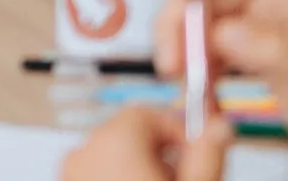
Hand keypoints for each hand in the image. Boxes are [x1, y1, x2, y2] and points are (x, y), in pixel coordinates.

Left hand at [63, 109, 230, 180]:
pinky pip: (93, 173)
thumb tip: (220, 127)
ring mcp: (68, 173)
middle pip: (128, 134)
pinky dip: (114, 177)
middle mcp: (83, 152)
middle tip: (181, 178)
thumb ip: (207, 156)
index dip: (176, 132)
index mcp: (114, 142)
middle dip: (159, 153)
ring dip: (138, 167)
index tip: (194, 154)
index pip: (146, 113)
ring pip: (110, 156)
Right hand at [155, 0, 287, 145]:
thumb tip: (226, 31)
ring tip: (183, 82)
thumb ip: (278, 53)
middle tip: (172, 60)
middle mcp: (262, 0)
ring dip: (179, 47)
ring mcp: (249, 25)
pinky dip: (192, 67)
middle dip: (178, 19)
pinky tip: (198, 92)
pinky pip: (202, 48)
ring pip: (195, 19)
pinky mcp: (240, 51)